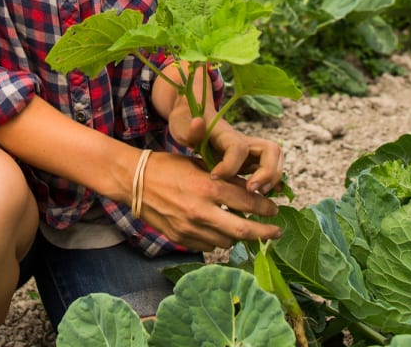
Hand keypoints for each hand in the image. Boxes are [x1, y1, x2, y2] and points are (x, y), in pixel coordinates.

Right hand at [134, 150, 283, 251]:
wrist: (134, 181)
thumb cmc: (167, 166)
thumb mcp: (199, 164)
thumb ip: (224, 180)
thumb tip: (250, 190)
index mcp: (207, 188)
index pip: (246, 202)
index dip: (265, 207)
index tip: (275, 209)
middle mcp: (200, 211)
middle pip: (242, 230)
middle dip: (264, 232)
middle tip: (276, 232)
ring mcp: (189, 228)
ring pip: (226, 242)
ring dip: (238, 236)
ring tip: (244, 229)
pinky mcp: (180, 239)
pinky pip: (208, 246)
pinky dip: (218, 240)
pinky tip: (220, 231)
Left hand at [165, 94, 285, 196]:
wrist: (192, 116)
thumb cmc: (186, 122)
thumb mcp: (182, 125)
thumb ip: (190, 129)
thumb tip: (198, 122)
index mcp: (227, 135)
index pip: (239, 148)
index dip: (230, 165)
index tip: (215, 176)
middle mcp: (244, 141)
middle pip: (272, 150)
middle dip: (267, 173)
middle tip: (250, 189)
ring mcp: (249, 151)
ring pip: (275, 160)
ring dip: (272, 179)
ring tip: (257, 195)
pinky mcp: (249, 162)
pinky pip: (268, 171)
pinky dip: (271, 183)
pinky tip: (263, 197)